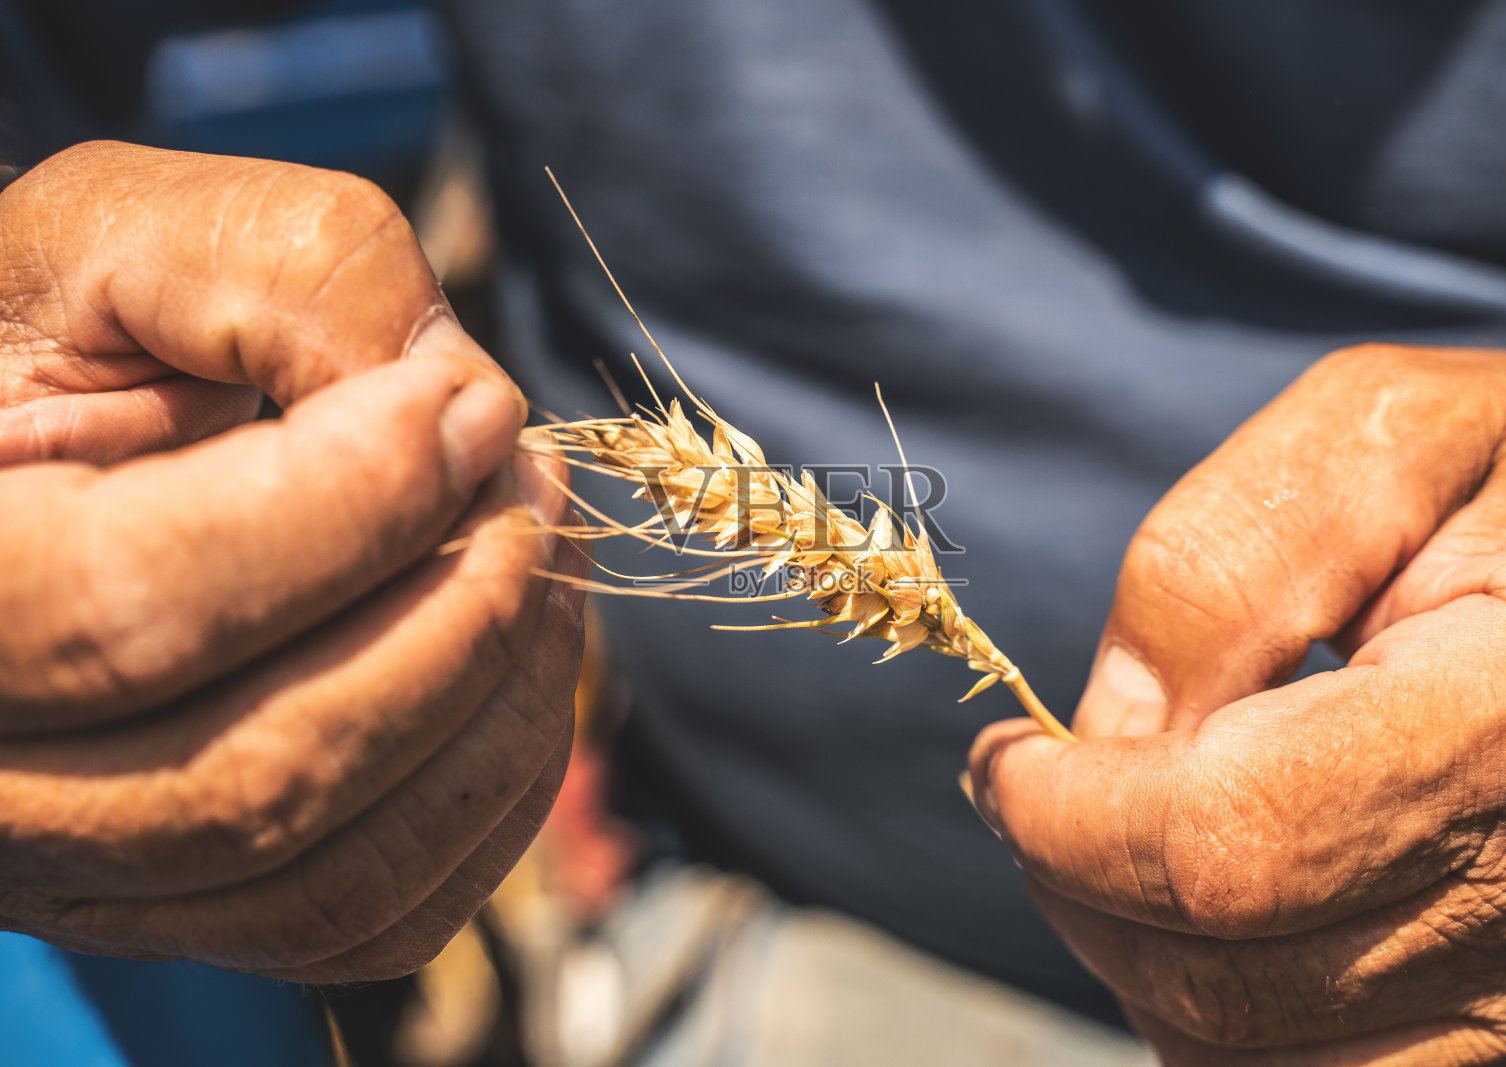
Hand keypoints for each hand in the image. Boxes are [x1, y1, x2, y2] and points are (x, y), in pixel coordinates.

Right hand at [0, 142, 584, 981]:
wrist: (18, 448)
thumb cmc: (56, 331)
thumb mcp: (124, 239)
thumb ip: (294, 277)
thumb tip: (467, 414)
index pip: (147, 604)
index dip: (353, 508)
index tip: (475, 412)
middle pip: (258, 772)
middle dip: (454, 621)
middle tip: (534, 493)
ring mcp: (78, 873)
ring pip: (326, 869)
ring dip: (495, 712)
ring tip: (539, 564)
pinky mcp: (185, 905)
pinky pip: (370, 917)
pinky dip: (489, 802)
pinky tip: (517, 670)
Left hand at [969, 344, 1505, 1063]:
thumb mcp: (1392, 433)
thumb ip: (1219, 566)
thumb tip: (1103, 732)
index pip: (1231, 845)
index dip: (1074, 824)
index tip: (1006, 766)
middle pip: (1234, 980)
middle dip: (1079, 891)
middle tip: (1040, 801)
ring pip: (1276, 1066)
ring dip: (1144, 969)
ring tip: (1120, 850)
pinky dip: (1240, 1028)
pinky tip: (1217, 920)